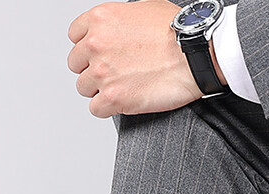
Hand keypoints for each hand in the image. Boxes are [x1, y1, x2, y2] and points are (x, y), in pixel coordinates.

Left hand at [67, 0, 213, 117]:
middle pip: (76, 64)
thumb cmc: (177, 32)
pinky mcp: (112, 98)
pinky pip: (95, 109)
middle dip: (92, 69)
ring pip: (83, 88)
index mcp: (100, 19)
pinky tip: (123, 101)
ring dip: (99, 90)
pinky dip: (107, 108)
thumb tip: (112, 33)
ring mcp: (102, 73)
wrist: (194, 54)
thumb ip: (117, 23)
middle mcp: (96, 44)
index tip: (98, 54)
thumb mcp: (141, 10)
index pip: (74, 36)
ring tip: (122, 87)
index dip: (88, 47)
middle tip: (113, 73)